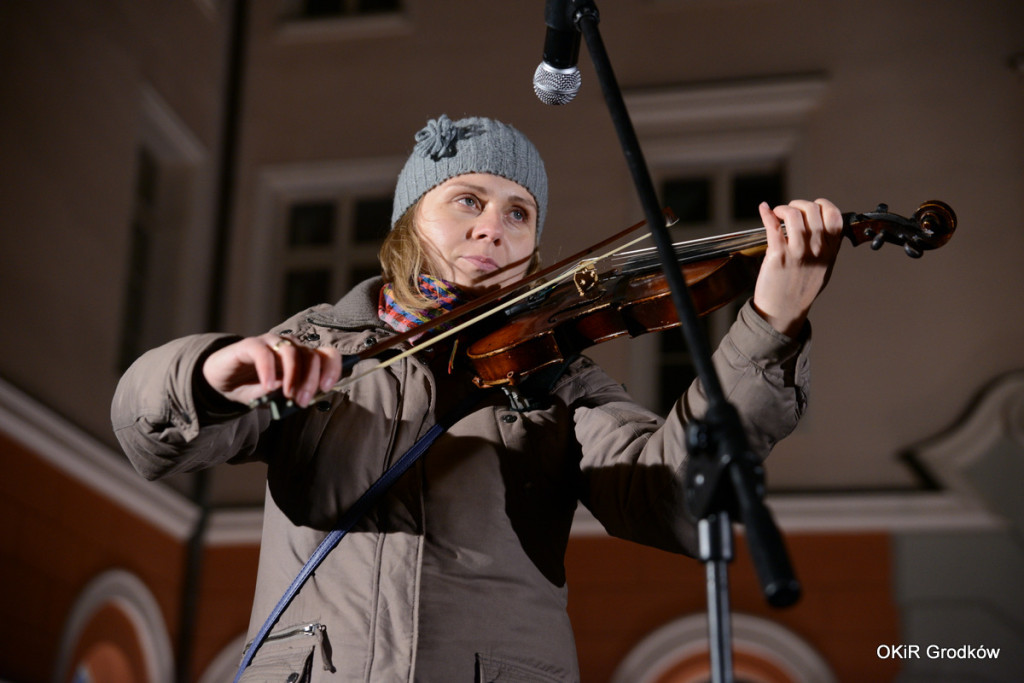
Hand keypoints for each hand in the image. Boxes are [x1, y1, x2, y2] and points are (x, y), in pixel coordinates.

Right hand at [201, 334, 341, 406]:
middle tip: (302, 401)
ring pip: (291, 352)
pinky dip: (268, 370)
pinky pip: (263, 353)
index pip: (327, 355)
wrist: (223, 382)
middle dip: (311, 380)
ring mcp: (271, 343)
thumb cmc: (255, 388)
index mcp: (302, 358)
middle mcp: (290, 346)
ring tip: (288, 396)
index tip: (326, 387)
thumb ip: (289, 396)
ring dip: (293, 376)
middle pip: (312, 355)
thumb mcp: (276, 397)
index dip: (331, 369)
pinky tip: (267, 387)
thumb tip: (300, 397)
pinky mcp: (250, 344)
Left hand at [752, 198, 843, 336]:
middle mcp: (816, 251)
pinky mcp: (777, 257)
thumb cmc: (801, 290)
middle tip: (790, 209)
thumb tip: (824, 224)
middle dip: (800, 204)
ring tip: (778, 212)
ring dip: (784, 208)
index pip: (834, 217)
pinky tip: (764, 209)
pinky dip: (767, 214)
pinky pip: (772, 227)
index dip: (823, 205)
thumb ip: (827, 247)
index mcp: (830, 252)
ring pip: (794, 216)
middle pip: (813, 212)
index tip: (812, 206)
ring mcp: (797, 253)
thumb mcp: (824, 269)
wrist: (783, 312)